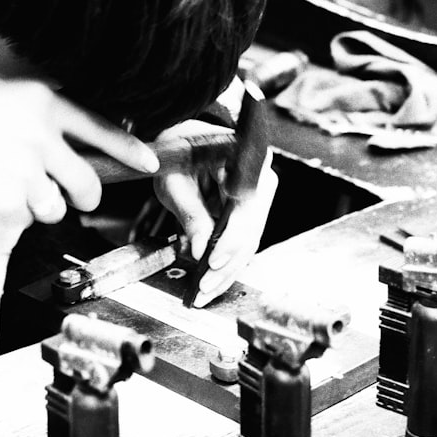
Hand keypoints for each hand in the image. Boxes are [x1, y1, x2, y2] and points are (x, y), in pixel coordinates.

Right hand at [0, 81, 158, 225]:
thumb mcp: (5, 102)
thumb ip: (46, 120)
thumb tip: (84, 150)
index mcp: (42, 102)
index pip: (100, 128)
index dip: (129, 150)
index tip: (149, 163)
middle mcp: (41, 134)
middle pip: (88, 184)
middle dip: (83, 198)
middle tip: (67, 196)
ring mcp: (28, 169)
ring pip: (57, 208)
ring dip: (37, 206)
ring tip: (5, 184)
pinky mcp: (11, 199)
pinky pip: (26, 218)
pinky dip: (10, 213)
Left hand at [153, 120, 276, 306]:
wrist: (183, 142)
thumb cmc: (178, 153)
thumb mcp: (174, 181)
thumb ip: (189, 213)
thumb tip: (199, 250)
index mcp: (247, 158)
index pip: (245, 206)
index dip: (230, 237)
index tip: (212, 260)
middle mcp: (261, 179)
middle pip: (250, 230)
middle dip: (226, 263)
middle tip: (203, 286)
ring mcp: (259, 199)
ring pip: (248, 244)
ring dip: (226, 272)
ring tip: (203, 294)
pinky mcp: (250, 216)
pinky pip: (242, 245)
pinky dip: (225, 267)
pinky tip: (210, 286)